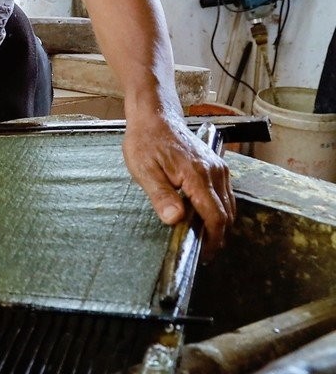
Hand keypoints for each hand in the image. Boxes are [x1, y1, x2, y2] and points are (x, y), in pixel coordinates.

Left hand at [122, 111, 235, 259]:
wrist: (155, 117)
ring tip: (202, 239)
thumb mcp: (144, 170)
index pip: (215, 216)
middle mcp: (215, 172)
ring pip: (229, 204)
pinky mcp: (217, 166)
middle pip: (226, 213)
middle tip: (201, 252)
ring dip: (220, 223)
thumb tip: (175, 220)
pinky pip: (225, 194)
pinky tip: (203, 217)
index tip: (203, 255)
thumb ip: (161, 195)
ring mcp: (219, 168)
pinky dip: (219, 209)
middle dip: (217, 235)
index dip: (212, 239)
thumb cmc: (146, 142)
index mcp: (198, 175)